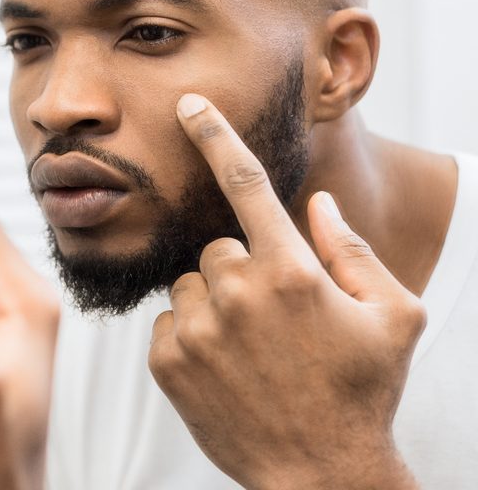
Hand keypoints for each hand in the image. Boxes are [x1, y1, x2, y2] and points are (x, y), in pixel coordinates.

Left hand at [148, 94, 424, 489]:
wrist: (319, 476)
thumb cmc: (364, 391)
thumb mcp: (391, 318)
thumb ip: (354, 250)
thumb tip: (320, 201)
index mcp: (291, 271)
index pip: (246, 183)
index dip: (215, 135)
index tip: (187, 104)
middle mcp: (236, 291)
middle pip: (218, 248)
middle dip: (242, 271)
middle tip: (275, 322)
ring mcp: (195, 328)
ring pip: (189, 284)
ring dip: (213, 303)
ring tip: (251, 350)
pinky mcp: (165, 360)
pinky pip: (169, 321)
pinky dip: (191, 337)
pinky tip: (226, 370)